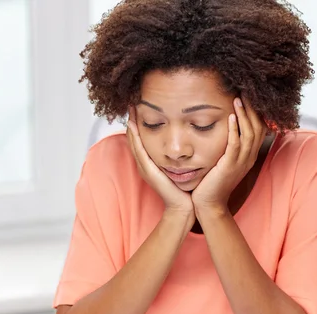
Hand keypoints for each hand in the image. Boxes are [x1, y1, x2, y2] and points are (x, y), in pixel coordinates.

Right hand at [126, 107, 194, 223]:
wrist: (185, 206)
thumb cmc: (185, 188)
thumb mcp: (181, 167)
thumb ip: (179, 155)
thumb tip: (186, 141)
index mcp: (151, 162)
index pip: (141, 139)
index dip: (139, 123)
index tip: (141, 107)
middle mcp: (145, 164)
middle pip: (134, 138)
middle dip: (132, 120)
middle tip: (131, 103)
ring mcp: (145, 167)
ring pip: (134, 142)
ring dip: (131, 125)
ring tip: (131, 109)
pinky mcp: (148, 170)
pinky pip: (139, 150)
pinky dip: (135, 137)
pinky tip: (133, 125)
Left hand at [192, 96, 266, 214]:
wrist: (208, 204)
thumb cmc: (212, 182)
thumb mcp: (223, 161)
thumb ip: (227, 146)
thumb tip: (224, 128)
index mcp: (248, 155)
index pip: (260, 128)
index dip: (256, 111)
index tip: (249, 95)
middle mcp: (248, 157)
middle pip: (258, 127)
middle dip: (252, 108)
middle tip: (246, 90)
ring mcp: (240, 162)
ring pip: (248, 134)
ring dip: (243, 115)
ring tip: (237, 99)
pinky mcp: (229, 166)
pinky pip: (235, 145)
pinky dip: (234, 130)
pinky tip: (230, 117)